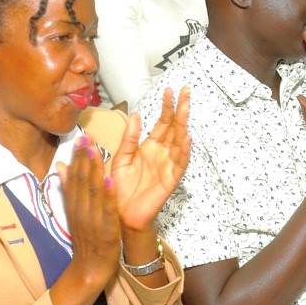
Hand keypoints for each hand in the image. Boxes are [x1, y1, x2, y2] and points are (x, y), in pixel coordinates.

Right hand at [58, 136, 121, 290]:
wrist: (88, 269)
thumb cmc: (84, 240)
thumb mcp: (73, 213)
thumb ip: (68, 190)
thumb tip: (60, 166)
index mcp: (73, 206)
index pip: (73, 178)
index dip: (76, 158)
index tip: (79, 138)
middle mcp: (80, 211)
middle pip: (80, 181)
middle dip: (83, 158)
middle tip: (86, 137)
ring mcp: (92, 220)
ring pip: (92, 192)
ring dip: (93, 171)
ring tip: (95, 151)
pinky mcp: (105, 230)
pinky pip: (106, 210)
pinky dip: (107, 195)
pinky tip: (109, 179)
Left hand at [111, 87, 190, 232]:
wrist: (119, 214)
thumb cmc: (119, 187)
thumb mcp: (120, 158)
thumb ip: (128, 138)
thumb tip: (135, 114)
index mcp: (149, 147)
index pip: (161, 123)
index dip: (166, 107)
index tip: (169, 90)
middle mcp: (161, 154)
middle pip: (174, 128)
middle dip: (180, 109)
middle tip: (185, 90)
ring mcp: (167, 166)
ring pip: (179, 142)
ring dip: (183, 125)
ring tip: (186, 107)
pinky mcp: (170, 180)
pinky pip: (179, 164)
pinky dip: (183, 151)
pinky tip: (187, 137)